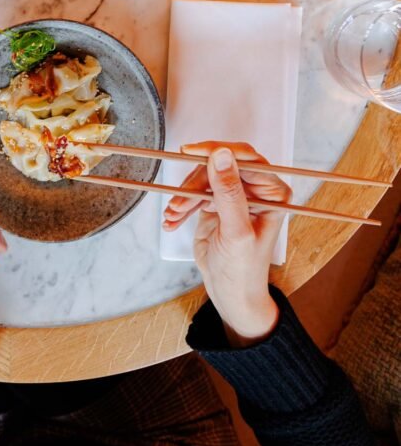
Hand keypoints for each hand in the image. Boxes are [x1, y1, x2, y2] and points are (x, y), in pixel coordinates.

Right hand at [162, 143, 290, 346]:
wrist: (230, 294)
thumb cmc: (243, 270)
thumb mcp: (236, 231)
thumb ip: (229, 192)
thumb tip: (221, 155)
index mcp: (273, 193)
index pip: (245, 158)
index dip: (218, 152)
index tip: (192, 152)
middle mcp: (256, 190)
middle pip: (220, 166)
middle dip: (195, 182)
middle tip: (178, 200)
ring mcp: (234, 195)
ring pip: (204, 178)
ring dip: (185, 196)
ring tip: (173, 214)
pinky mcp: (216, 203)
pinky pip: (195, 192)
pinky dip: (182, 205)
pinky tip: (173, 219)